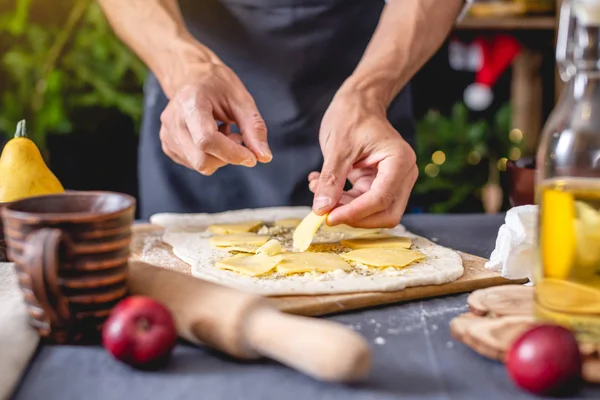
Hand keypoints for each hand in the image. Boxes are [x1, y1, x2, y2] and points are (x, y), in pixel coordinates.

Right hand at [159, 62, 271, 174]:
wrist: (192, 77)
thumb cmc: (218, 85)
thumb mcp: (242, 99)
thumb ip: (254, 128)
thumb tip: (264, 157)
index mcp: (190, 103)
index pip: (207, 141)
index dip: (233, 154)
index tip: (252, 156)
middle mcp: (173, 121)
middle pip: (203, 160)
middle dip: (228, 156)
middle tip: (236, 135)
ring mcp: (167, 135)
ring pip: (201, 165)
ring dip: (220, 155)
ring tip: (223, 131)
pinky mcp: (168, 145)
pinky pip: (195, 164)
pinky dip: (210, 155)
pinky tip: (212, 136)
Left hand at [309, 91, 417, 227]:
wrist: (358, 103)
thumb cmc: (352, 116)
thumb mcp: (337, 147)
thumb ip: (330, 180)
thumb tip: (322, 209)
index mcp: (399, 161)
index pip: (381, 199)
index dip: (355, 212)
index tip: (328, 217)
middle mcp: (402, 174)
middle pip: (385, 213)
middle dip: (355, 217)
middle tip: (326, 212)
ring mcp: (392, 181)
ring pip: (373, 212)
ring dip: (344, 208)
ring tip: (318, 189)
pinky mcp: (378, 184)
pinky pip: (362, 203)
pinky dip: (342, 201)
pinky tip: (321, 186)